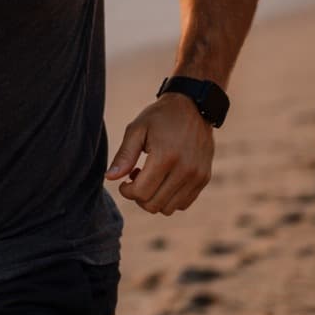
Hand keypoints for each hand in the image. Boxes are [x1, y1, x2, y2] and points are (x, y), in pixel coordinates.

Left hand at [105, 93, 213, 214]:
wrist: (194, 106)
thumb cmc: (160, 117)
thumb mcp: (137, 130)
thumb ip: (124, 155)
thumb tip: (109, 178)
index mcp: (165, 157)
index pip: (141, 193)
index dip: (126, 191)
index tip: (125, 180)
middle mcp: (185, 170)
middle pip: (153, 205)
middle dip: (138, 197)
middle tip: (136, 177)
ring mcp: (197, 176)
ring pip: (168, 209)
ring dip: (154, 199)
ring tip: (150, 178)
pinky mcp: (204, 178)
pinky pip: (183, 204)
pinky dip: (169, 198)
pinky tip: (164, 180)